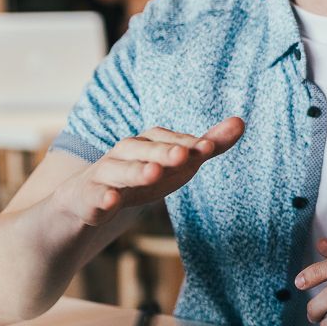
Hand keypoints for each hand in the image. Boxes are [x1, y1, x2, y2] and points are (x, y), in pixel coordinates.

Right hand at [52, 118, 244, 226]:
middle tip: (185, 155)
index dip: (188, 143)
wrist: (85, 203)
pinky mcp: (87, 199)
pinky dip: (102, 199)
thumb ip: (206, 146)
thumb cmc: (139, 178)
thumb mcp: (174, 165)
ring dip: (136, 172)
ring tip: (154, 174)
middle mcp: (123, 154)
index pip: (167, 139)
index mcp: (146, 144)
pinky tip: (111, 202)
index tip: (209, 146)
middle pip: (143, 149)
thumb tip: (241, 122)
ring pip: (118, 171)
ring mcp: (103, 176)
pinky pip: (94, 197)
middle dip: (163, 151)